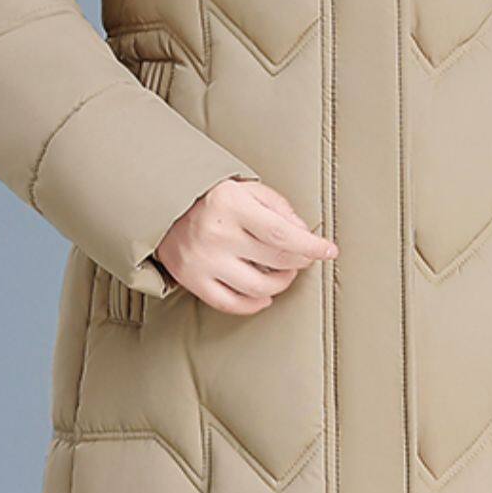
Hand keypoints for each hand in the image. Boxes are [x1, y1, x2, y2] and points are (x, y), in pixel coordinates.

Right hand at [155, 178, 338, 314]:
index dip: (310, 246)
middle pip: (276, 262)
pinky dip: (255, 304)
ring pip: (259, 288)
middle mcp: (217, 235)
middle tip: (304, 257)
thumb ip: (278, 207)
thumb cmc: (212, 197)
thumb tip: (304, 234)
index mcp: (232, 205)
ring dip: (282, 284)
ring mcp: (204, 261)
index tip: (329, 250)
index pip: (281, 233)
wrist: (162, 206)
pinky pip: (232, 304)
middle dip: (300, 261)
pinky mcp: (193, 281)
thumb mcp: (245, 188)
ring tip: (284, 273)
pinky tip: (265, 296)